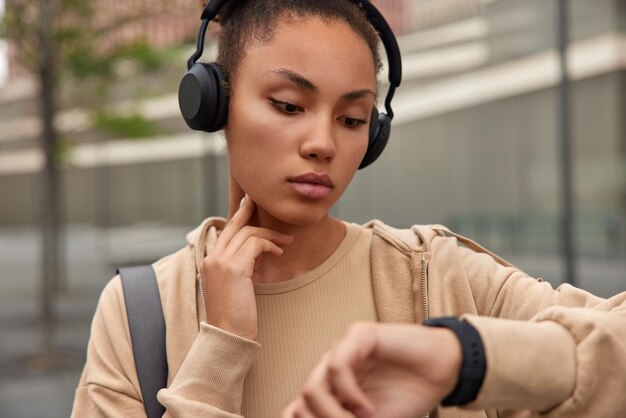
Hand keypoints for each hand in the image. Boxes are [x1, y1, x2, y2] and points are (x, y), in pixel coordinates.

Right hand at [201, 195, 292, 339]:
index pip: (225, 232)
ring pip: (249, 233)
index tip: (248, 204)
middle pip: (234, 226)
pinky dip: (271, 244)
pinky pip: (256, 244)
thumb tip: (255, 253)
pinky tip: (280, 251)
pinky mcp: (234, 267)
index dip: (237, 216)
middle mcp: (212, 258)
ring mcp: (221, 261)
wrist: (228, 335)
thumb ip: (239, 267)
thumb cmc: (234, 316)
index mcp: (209, 262)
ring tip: (287, 241)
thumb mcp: (234, 286)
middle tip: (260, 201)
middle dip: (249, 211)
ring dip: (271, 234)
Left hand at [282, 322, 461, 417]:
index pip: (297, 411)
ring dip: (334, 415)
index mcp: (330, 389)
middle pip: (303, 405)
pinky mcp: (358, 335)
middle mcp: (329, 369)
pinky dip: (350, 395)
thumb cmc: (408, 394)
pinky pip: (337, 368)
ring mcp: (341, 350)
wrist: (443, 371)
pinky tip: (367, 408)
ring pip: (313, 389)